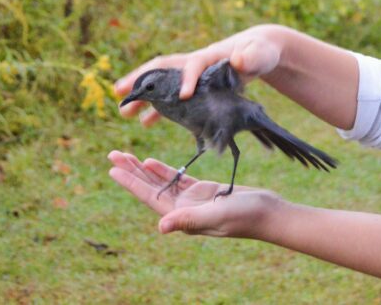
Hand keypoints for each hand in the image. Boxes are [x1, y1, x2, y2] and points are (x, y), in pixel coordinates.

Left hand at [107, 150, 280, 237]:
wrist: (268, 214)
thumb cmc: (246, 217)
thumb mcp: (216, 216)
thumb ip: (190, 220)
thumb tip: (161, 227)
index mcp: (182, 216)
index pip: (150, 196)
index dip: (131, 182)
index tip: (113, 169)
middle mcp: (182, 209)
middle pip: (150, 188)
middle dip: (131, 171)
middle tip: (112, 154)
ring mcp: (192, 200)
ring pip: (161, 181)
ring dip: (143, 169)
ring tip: (124, 156)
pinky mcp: (203, 191)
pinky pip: (177, 178)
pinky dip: (163, 170)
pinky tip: (150, 161)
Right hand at [114, 25, 284, 126]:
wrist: (258, 54)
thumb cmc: (260, 52)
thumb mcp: (260, 54)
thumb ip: (252, 57)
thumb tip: (239, 62)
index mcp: (210, 56)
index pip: (194, 65)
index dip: (187, 78)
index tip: (183, 96)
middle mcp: (195, 65)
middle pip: (163, 70)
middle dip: (141, 80)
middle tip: (119, 93)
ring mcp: (192, 77)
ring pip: (161, 85)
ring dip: (143, 98)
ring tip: (124, 113)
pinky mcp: (195, 89)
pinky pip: (171, 99)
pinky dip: (158, 109)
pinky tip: (145, 123)